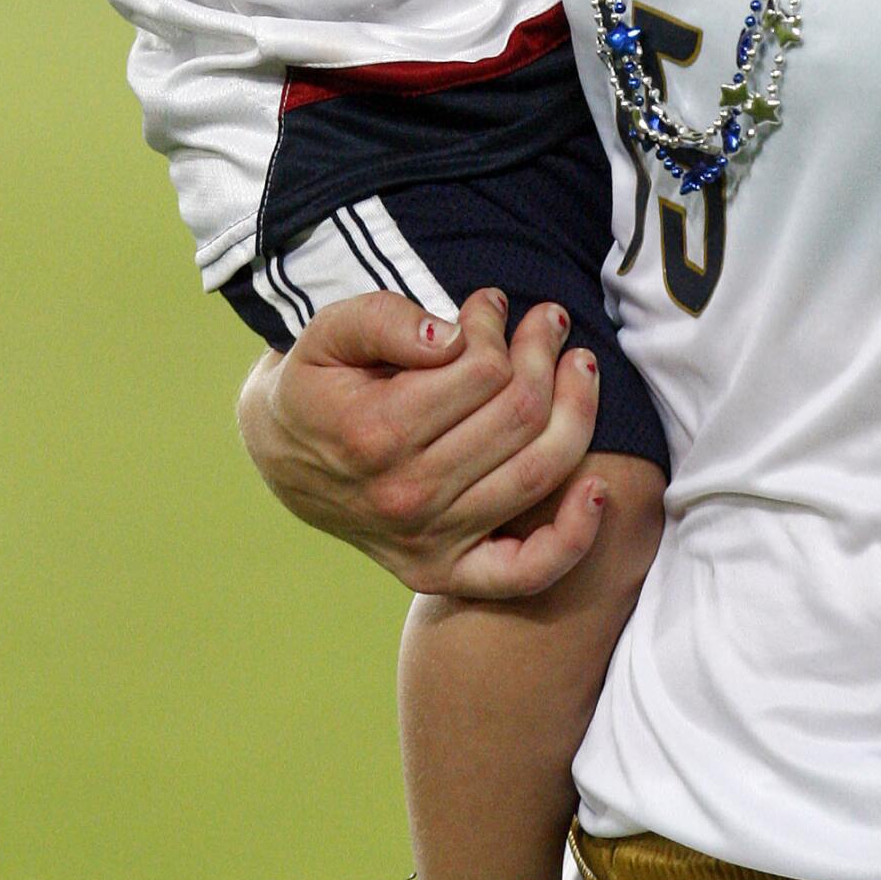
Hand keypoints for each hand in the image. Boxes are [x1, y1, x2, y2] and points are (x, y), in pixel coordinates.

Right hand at [238, 286, 608, 598]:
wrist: (282, 455)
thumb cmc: (318, 383)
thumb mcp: (327, 332)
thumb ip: (384, 319)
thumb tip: (451, 337)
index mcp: (373, 434)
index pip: (481, 371)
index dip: (496, 327)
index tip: (487, 306)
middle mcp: (405, 497)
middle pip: (518, 415)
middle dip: (544, 353)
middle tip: (547, 321)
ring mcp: (429, 542)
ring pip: (538, 472)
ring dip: (577, 408)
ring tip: (579, 364)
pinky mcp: (445, 574)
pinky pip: (527, 571)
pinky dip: (573, 537)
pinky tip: (599, 489)